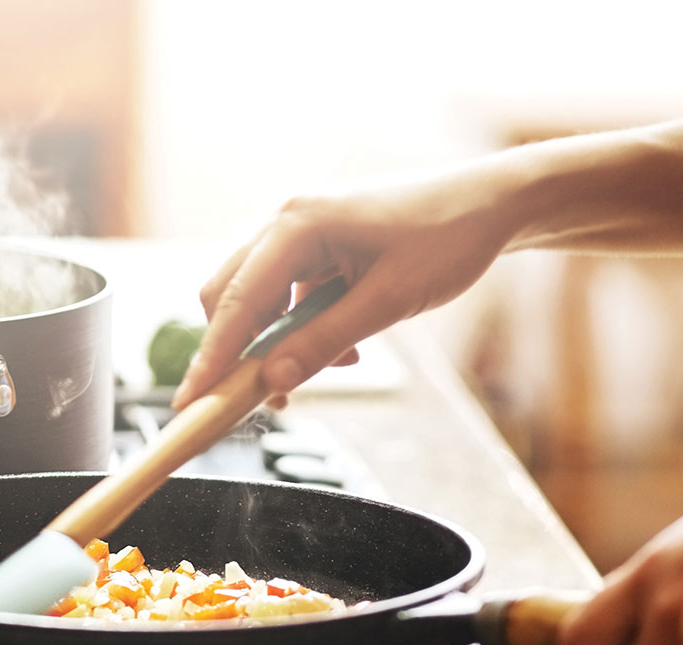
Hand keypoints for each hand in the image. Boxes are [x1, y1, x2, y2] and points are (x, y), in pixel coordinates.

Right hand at [170, 160, 526, 408]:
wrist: (492, 204)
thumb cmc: (448, 240)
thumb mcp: (388, 302)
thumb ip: (325, 341)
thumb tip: (273, 381)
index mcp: (298, 224)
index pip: (236, 301)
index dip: (211, 357)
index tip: (191, 402)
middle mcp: (287, 220)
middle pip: (231, 296)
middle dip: (242, 352)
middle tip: (265, 400)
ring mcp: (301, 229)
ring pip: (259, 298)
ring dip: (280, 342)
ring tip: (332, 368)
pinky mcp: (319, 243)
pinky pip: (289, 292)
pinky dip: (303, 326)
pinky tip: (346, 345)